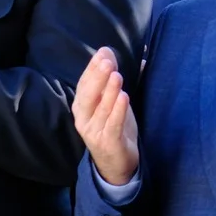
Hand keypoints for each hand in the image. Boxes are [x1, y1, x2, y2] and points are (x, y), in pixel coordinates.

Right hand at [72, 47, 138, 186]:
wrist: (116, 164)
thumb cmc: (115, 129)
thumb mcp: (114, 104)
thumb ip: (116, 83)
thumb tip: (133, 57)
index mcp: (82, 107)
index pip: (85, 84)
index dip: (92, 68)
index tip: (104, 51)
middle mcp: (83, 119)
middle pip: (87, 95)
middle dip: (97, 76)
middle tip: (107, 60)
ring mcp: (93, 131)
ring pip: (100, 109)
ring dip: (108, 91)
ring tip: (116, 75)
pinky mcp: (107, 142)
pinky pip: (112, 125)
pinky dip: (117, 111)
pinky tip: (123, 97)